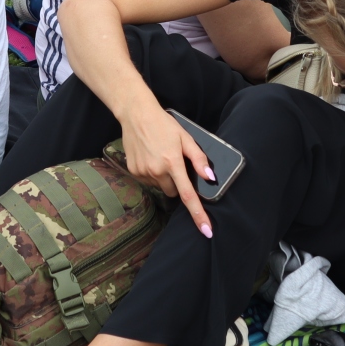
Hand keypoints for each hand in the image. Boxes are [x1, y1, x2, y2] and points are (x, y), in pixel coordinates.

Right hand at [120, 104, 214, 238]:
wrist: (136, 115)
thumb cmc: (164, 124)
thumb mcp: (186, 138)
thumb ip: (199, 159)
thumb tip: (210, 177)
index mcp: (173, 163)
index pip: (188, 195)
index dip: (198, 214)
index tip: (206, 230)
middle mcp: (157, 171)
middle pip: (173, 192)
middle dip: (177, 184)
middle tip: (175, 164)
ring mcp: (143, 172)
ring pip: (160, 187)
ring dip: (164, 178)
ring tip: (161, 157)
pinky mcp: (133, 171)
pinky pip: (148, 181)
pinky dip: (152, 174)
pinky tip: (151, 158)